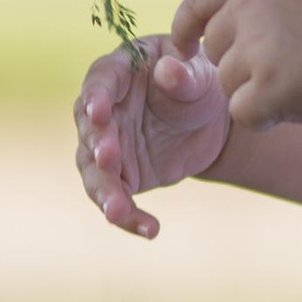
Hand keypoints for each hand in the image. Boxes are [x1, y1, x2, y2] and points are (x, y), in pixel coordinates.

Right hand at [73, 40, 230, 238]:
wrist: (211, 119)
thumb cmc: (199, 81)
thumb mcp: (201, 73)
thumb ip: (185, 74)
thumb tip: (168, 72)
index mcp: (119, 72)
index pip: (100, 81)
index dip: (96, 97)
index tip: (98, 113)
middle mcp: (104, 110)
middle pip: (90, 130)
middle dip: (97, 146)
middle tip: (108, 158)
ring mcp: (107, 146)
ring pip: (94, 172)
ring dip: (104, 191)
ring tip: (116, 212)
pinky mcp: (121, 176)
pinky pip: (117, 199)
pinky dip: (128, 217)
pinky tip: (150, 230)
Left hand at [169, 0, 301, 132]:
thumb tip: (210, 25)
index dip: (186, 27)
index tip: (185, 47)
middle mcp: (250, 4)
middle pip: (214, 50)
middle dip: (241, 65)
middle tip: (290, 66)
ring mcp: (257, 46)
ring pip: (226, 83)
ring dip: (256, 91)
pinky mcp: (267, 86)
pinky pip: (241, 112)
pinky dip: (265, 118)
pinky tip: (297, 104)